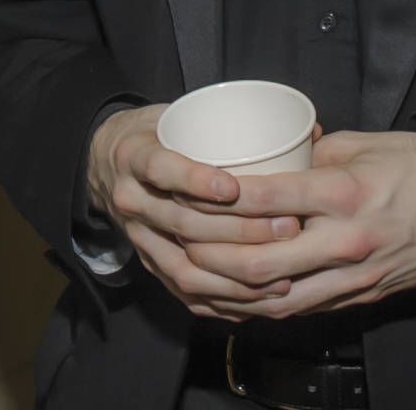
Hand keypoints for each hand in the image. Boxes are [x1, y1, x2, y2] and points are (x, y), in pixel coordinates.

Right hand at [86, 105, 305, 318]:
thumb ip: (233, 125)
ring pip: (185, 267)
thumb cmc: (156, 136)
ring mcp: (139, 239)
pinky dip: (223, 300)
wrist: (105, 165)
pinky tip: (257, 300)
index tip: (235, 188)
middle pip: (184, 224)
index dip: (196, 181)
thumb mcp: (177, 115)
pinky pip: (184, 292)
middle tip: (287, 227)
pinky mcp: (149, 265)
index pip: (162, 170)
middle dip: (239, 231)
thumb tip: (310, 133)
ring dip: (236, 273)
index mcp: (134, 157)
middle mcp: (132, 200)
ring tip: (282, 273)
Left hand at [187, 130, 415, 318]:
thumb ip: (311, 153)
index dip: (214, 198)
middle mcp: (343, 241)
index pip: (262, 200)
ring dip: (228, 291)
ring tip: (192, 274)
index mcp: (342, 194)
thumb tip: (272, 152)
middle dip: (208, 255)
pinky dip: (261, 306)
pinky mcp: (360, 296)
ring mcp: (352, 276)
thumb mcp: (362, 144)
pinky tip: (232, 296)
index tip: (183, 187)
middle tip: (175, 239)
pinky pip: (300, 310)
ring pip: (275, 299)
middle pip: (258, 263)